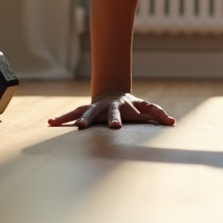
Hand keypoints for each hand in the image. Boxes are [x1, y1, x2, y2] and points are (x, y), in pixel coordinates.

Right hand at [48, 91, 176, 129]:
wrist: (112, 93)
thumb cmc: (131, 106)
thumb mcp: (145, 108)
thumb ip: (157, 114)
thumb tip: (173, 122)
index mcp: (124, 107)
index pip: (128, 113)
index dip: (126, 118)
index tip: (116, 129)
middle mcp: (108, 106)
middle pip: (106, 112)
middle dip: (106, 118)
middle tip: (108, 126)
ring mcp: (96, 108)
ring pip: (87, 111)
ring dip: (79, 118)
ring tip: (72, 125)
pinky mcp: (85, 111)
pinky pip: (72, 114)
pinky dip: (62, 118)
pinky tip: (50, 123)